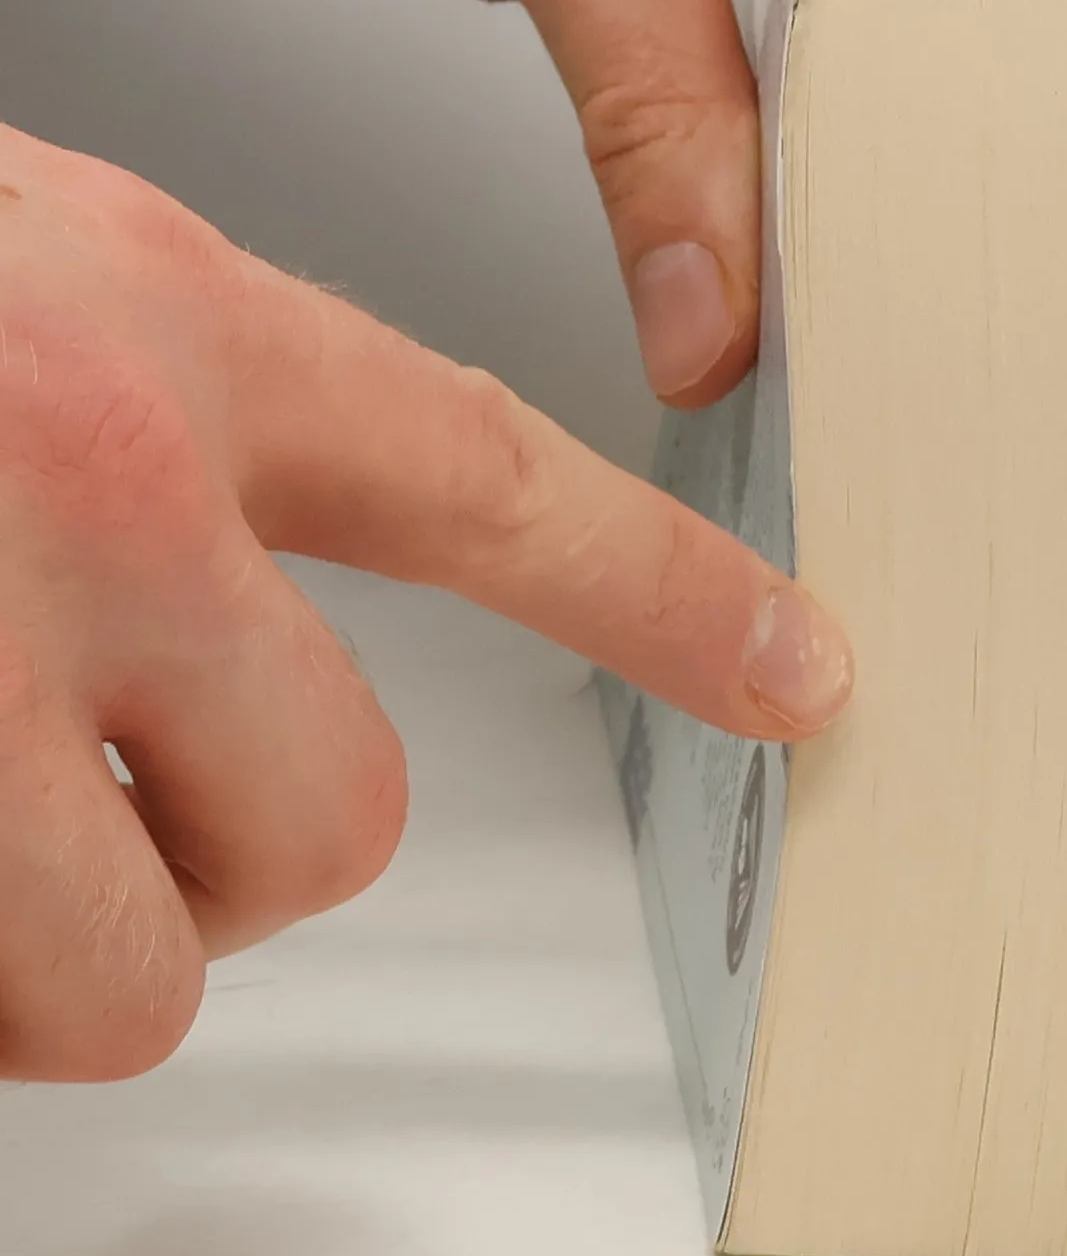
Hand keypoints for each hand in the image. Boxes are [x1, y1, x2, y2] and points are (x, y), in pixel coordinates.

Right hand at [0, 127, 849, 1080]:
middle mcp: (83, 488)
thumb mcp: (10, 281)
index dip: (667, 587)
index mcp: (151, 333)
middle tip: (76, 776)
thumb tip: (229, 645)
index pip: (494, 480)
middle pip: (332, 825)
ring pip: (121, 974)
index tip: (798, 667)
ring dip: (37, 933)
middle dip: (225, 857)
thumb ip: (166, 446)